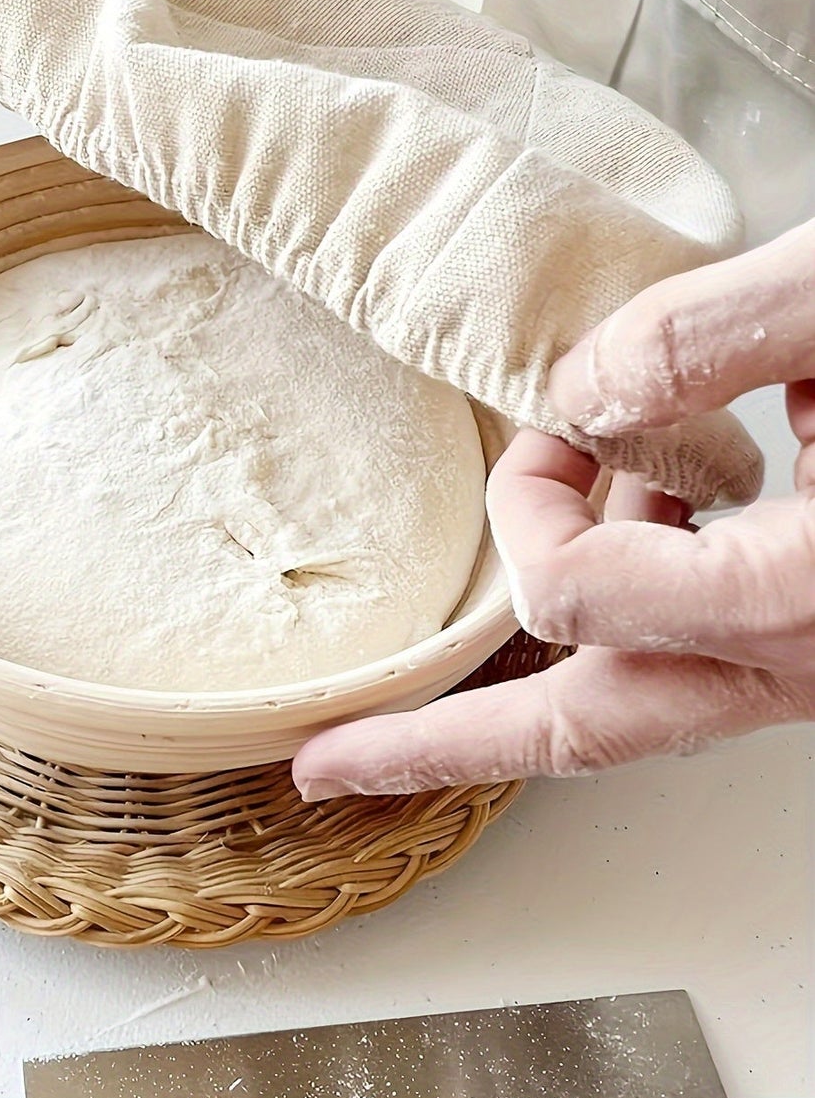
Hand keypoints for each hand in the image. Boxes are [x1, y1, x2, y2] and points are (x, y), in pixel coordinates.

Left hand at [294, 219, 814, 799]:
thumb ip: (717, 333)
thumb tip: (583, 390)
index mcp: (808, 594)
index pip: (577, 596)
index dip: (530, 504)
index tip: (554, 425)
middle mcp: (808, 656)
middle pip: (583, 737)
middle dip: (442, 746)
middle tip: (330, 764)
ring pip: (641, 708)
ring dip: (553, 645)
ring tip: (543, 522)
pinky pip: (699, 660)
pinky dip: (635, 606)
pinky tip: (647, 509)